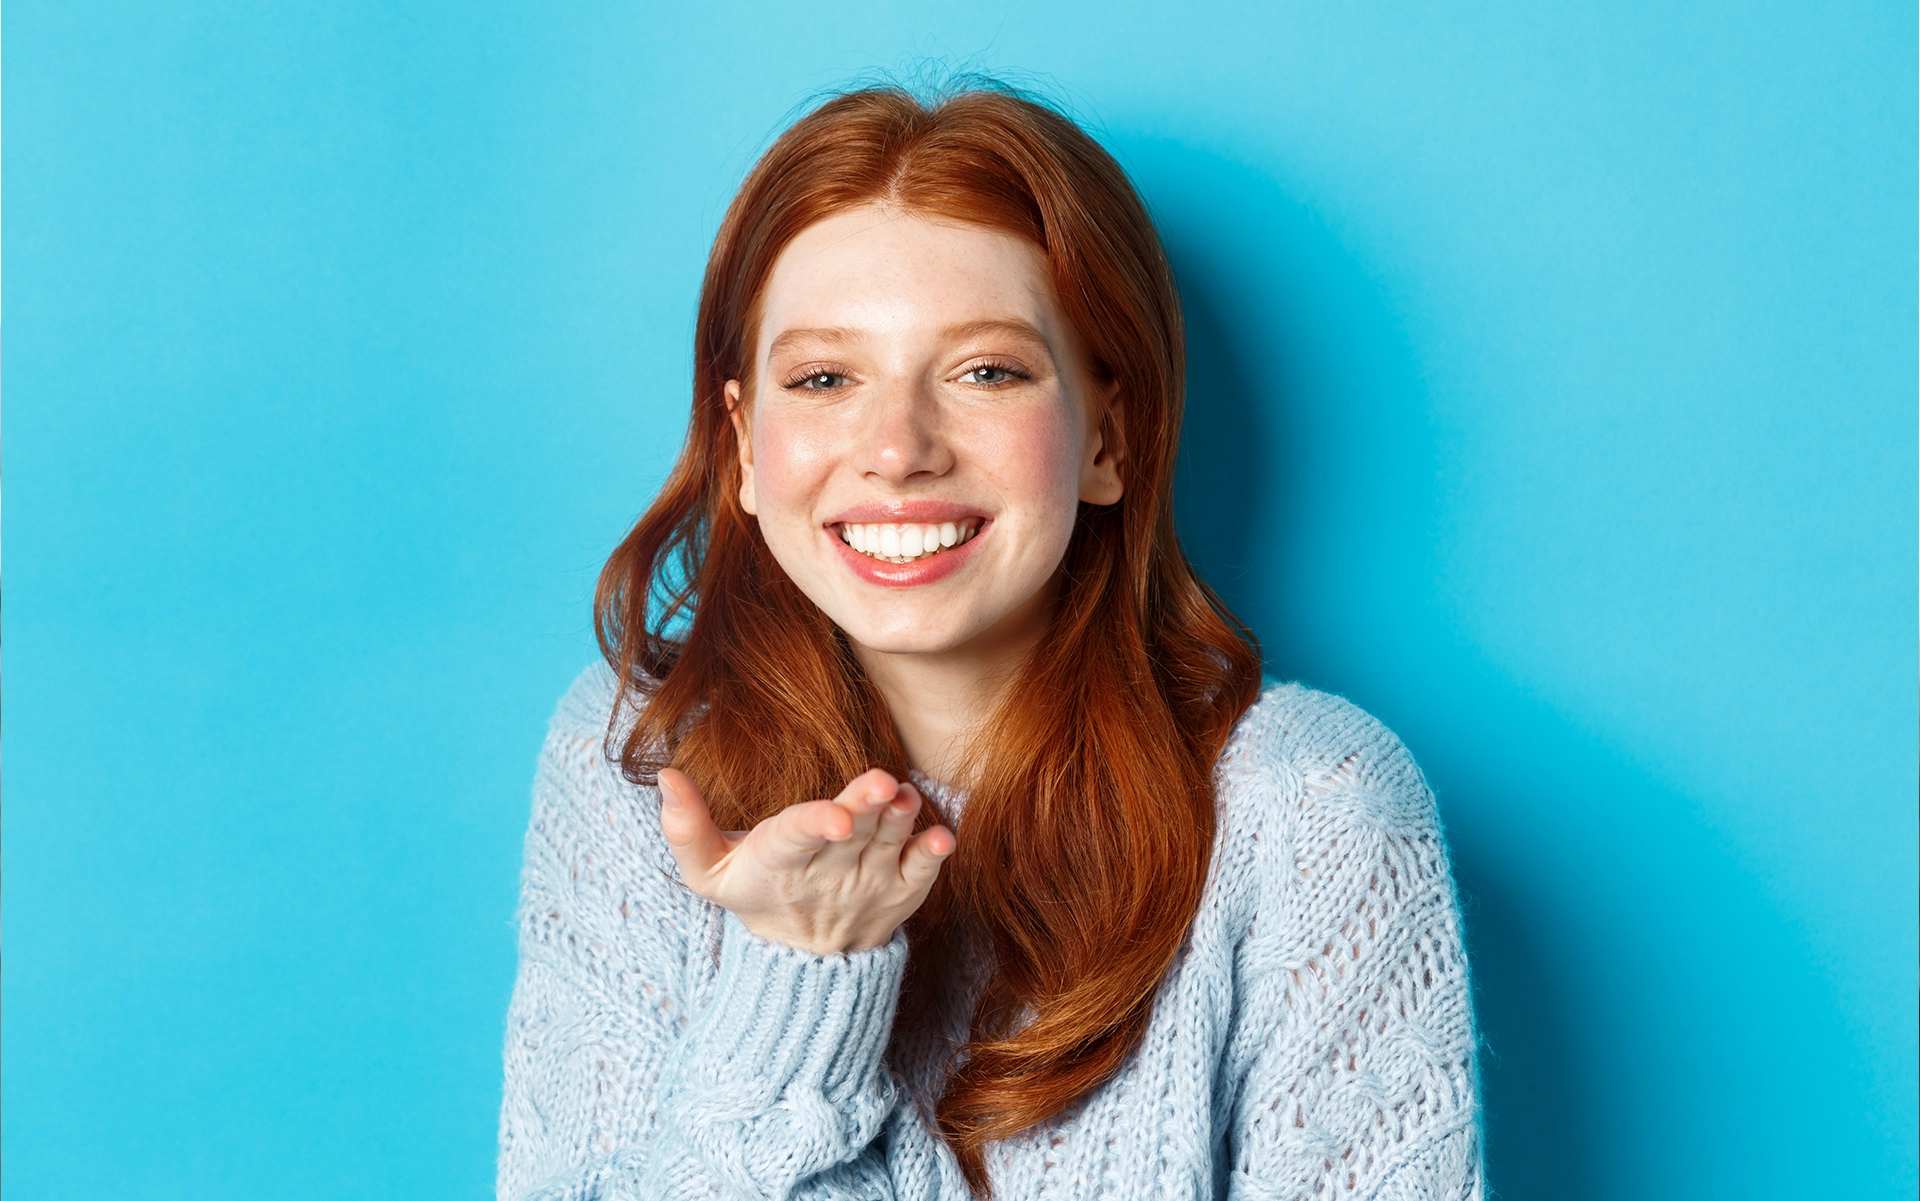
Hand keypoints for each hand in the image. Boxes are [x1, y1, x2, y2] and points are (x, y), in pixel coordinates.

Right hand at [656, 767, 955, 954]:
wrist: (802, 964)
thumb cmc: (755, 896)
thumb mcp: (708, 874)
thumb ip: (685, 828)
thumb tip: (664, 773)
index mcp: (780, 862)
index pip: (795, 838)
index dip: (815, 824)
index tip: (836, 818)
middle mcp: (829, 874)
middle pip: (850, 835)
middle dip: (866, 808)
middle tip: (884, 782)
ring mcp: (868, 884)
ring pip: (887, 846)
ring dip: (900, 821)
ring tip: (906, 794)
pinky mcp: (900, 894)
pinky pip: (920, 876)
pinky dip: (931, 859)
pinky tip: (942, 837)